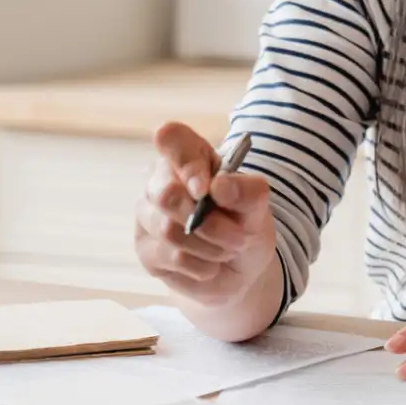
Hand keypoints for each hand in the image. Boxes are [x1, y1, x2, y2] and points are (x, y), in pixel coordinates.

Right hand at [135, 121, 276, 307]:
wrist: (241, 267)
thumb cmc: (245, 222)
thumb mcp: (258, 206)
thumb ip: (247, 190)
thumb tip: (219, 186)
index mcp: (190, 156)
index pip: (171, 137)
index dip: (186, 163)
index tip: (207, 189)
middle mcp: (161, 181)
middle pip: (165, 194)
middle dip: (210, 223)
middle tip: (239, 236)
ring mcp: (148, 216)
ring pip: (168, 230)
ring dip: (211, 246)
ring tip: (229, 249)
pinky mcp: (147, 249)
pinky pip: (171, 257)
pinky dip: (202, 265)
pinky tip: (211, 264)